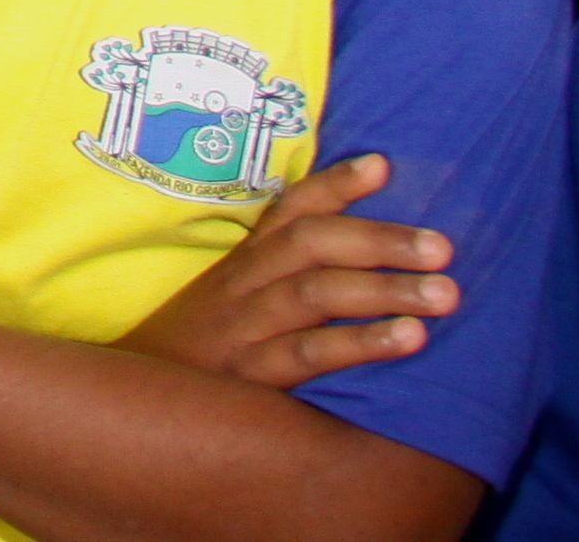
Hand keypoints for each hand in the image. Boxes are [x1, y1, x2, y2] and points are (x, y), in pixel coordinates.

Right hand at [117, 154, 458, 388]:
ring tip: (445, 293)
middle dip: (379, 240)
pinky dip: (363, 342)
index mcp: (241, 266)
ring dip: (384, 288)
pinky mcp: (249, 377)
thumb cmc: (202, 358)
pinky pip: (309, 353)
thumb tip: (355, 258)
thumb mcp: (231, 307)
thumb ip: (280, 279)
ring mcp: (242, 330)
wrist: (133, 412)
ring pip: (314, 293)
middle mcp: (241, 288)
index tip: (384, 166)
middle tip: (443, 247)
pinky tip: (411, 338)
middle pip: (309, 245)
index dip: (334, 186)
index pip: (287, 212)